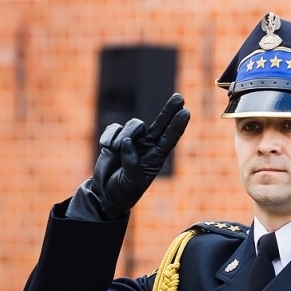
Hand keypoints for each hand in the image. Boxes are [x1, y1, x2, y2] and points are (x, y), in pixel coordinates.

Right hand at [68, 92, 190, 220]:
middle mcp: (147, 146)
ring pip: (134, 125)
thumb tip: (127, 141)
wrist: (105, 193)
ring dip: (124, 135)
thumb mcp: (131, 182)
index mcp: (155, 159)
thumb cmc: (123, 191)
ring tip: (114, 150)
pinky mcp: (116, 138)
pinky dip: (110, 136)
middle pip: (160, 124)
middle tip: (179, 98)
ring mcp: (132, 141)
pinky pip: (115, 128)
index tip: (186, 113)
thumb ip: (131, 163)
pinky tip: (106, 147)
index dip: (177, 126)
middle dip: (169, 110)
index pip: (169, 139)